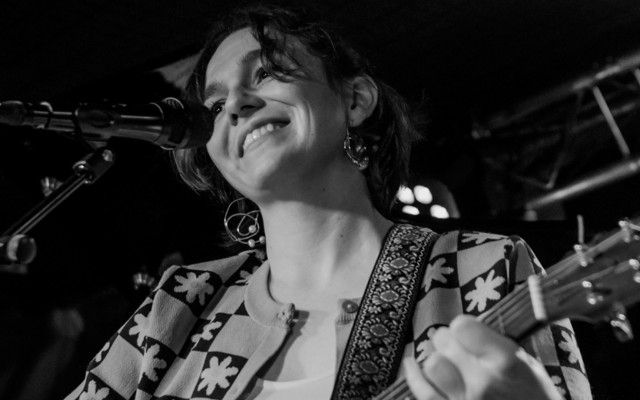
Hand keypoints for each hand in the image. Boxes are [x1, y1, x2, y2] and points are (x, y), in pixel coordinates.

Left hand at [404, 315, 561, 399]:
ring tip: (448, 364)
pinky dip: (415, 378)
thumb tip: (463, 328)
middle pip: (443, 341)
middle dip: (450, 341)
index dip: (464, 327)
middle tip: (460, 350)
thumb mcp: (527, 366)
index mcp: (505, 363)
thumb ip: (494, 345)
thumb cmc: (535, 398)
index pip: (462, 327)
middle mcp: (482, 382)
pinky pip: (423, 393)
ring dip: (438, 361)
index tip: (469, 332)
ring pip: (431, 365)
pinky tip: (411, 366)